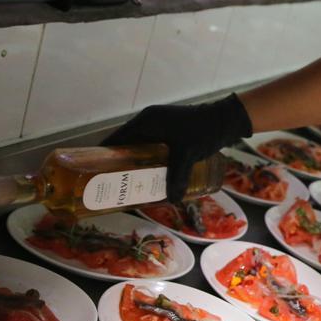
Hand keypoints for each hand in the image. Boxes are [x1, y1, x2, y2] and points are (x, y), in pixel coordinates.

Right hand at [103, 93, 251, 201]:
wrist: (227, 119)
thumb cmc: (205, 131)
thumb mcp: (188, 154)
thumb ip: (178, 176)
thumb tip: (171, 200)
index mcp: (146, 121)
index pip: (116, 140)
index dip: (103, 157)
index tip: (93, 174)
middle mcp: (149, 123)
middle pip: (126, 147)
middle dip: (119, 166)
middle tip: (111, 186)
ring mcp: (159, 128)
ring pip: (140, 150)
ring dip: (135, 166)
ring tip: (128, 187)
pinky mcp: (170, 134)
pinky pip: (153, 150)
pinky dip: (149, 163)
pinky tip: (150, 179)